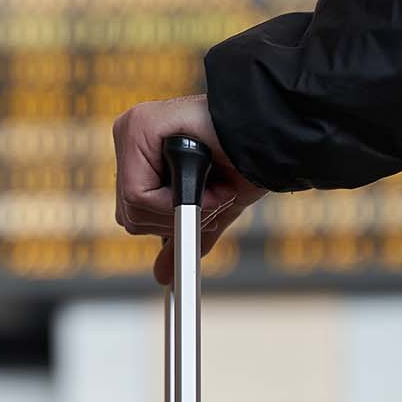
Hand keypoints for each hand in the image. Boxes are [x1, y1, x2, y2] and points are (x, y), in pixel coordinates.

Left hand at [112, 94, 267, 283]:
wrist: (273, 139)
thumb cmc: (245, 163)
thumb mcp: (208, 210)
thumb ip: (181, 237)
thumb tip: (162, 276)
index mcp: (140, 153)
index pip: (133, 211)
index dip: (171, 222)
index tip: (206, 208)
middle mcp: (129, 138)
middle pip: (129, 212)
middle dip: (175, 218)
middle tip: (213, 197)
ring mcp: (131, 129)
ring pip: (135, 206)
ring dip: (183, 209)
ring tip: (215, 184)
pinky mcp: (139, 125)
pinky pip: (140, 193)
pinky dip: (176, 201)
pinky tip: (207, 178)